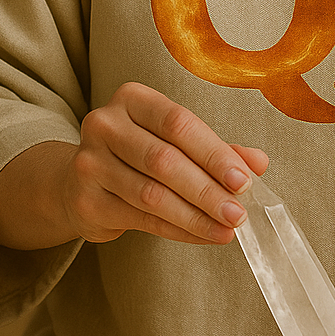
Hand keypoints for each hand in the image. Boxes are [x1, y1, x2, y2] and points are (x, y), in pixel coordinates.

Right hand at [0, 82, 267, 248]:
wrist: (77, 183)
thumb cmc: (139, 156)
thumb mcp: (177, 142)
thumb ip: (216, 149)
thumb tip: (258, 162)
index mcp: (132, 99)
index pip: (178, 123)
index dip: (214, 153)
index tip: (244, 180)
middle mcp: (104, 125)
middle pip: (164, 160)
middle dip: (208, 190)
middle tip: (239, 213)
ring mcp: (89, 163)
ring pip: (152, 194)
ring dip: (196, 216)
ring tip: (227, 229)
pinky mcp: (86, 202)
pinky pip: (141, 219)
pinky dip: (179, 230)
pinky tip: (204, 236)